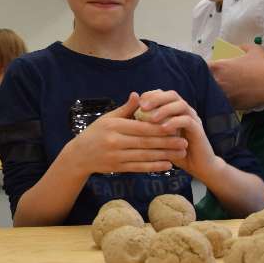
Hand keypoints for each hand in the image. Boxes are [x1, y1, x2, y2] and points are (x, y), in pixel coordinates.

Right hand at [64, 92, 187, 174]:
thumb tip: (138, 94)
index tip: (176, 126)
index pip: (141, 127)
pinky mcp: (117, 168)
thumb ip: (125, 108)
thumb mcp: (108, 118)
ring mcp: (116, 156)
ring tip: (181, 153)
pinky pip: (139, 167)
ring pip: (145, 156)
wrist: (79, 155)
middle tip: (185, 141)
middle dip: (167, 142)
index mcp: (114, 126)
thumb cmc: (95, 133)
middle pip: (146, 142)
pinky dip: (154, 166)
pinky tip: (167, 164)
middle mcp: (115, 141)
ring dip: (165, 155)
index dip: (160, 128)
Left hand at [135, 89, 219, 178]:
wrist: (198, 166)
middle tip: (142, 107)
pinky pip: (187, 121)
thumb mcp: (159, 138)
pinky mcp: (198, 129)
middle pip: (172, 95)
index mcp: (175, 110)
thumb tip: (129, 118)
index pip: (163, 94)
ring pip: (180, 105)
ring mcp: (193, 118)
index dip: (150, 96)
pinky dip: (175, 122)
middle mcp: (185, 111)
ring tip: (151, 118)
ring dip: (165, 109)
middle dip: (156, 99)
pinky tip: (164, 129)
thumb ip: (148, 127)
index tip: (137, 104)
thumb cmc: (175, 151)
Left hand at [208, 44, 263, 110]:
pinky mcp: (230, 105)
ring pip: (212, 95)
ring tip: (221, 92)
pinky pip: (223, 104)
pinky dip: (225, 102)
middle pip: (204, 83)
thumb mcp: (253, 49)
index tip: (209, 71)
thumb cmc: (262, 65)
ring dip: (214, 93)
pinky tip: (231, 100)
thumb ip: (242, 47)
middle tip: (215, 82)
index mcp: (219, 66)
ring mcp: (223, 95)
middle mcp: (217, 81)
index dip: (204, 69)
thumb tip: (238, 48)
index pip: (202, 68)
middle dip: (208, 82)